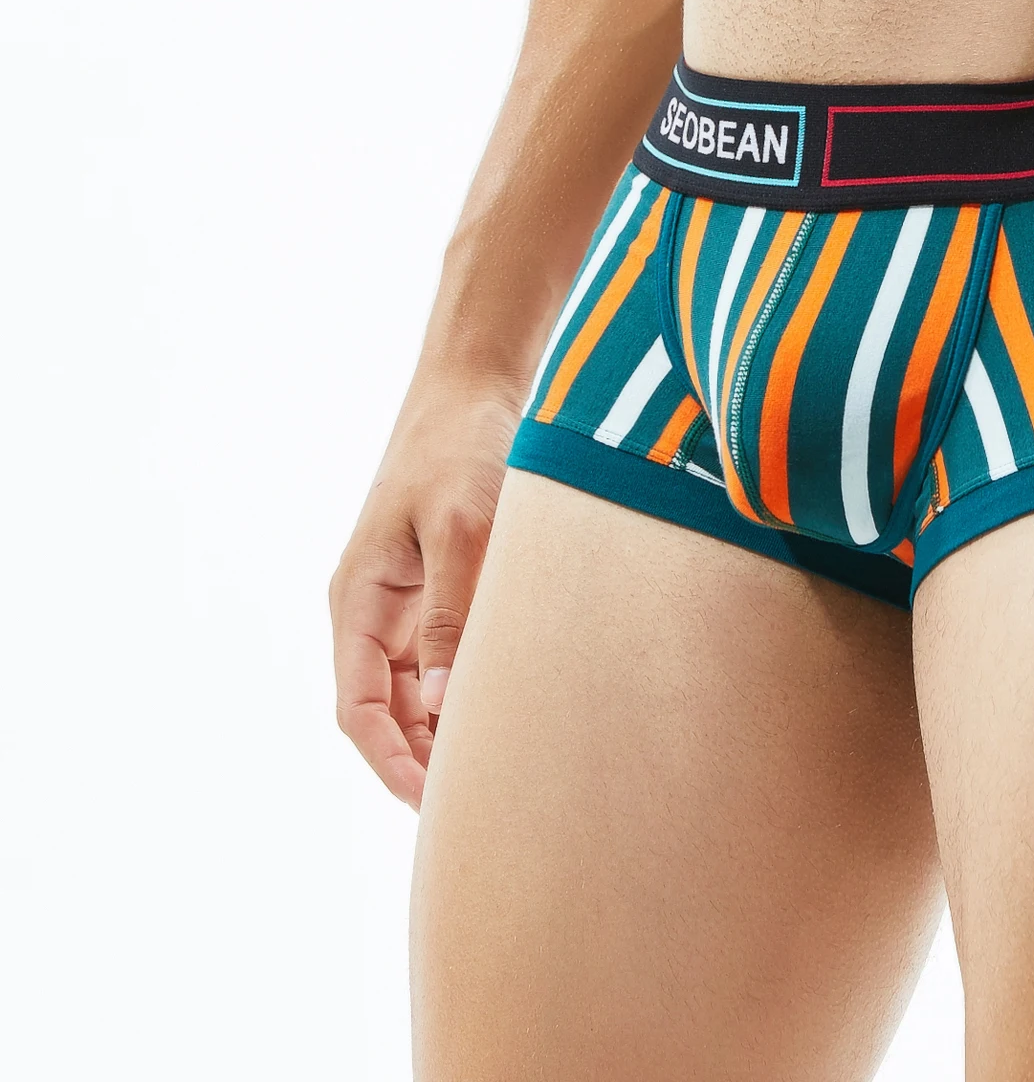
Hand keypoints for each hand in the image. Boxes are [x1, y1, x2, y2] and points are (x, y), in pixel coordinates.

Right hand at [329, 378, 521, 806]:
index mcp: (360, 600)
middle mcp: (379, 609)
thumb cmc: (462, 446)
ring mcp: (413, 599)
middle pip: (389, 712)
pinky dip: (475, 687)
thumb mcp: (460, 527)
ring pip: (422, 689)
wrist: (476, 381)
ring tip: (509, 772)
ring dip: (452, 729)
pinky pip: (453, 654)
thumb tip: (438, 705)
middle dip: (426, 761)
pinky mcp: (450, 584)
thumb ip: (452, 615)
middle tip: (488, 806)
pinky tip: (520, 710)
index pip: (358, 709)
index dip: (392, 763)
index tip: (436, 805)